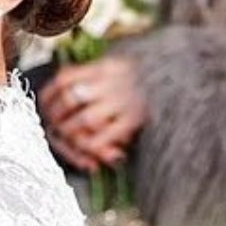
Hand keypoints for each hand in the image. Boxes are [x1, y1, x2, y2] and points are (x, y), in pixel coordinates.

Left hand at [40, 56, 146, 170]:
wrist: (180, 77)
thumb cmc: (143, 79)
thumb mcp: (115, 69)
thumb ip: (88, 78)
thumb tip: (56, 100)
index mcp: (102, 67)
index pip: (62, 80)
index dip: (49, 97)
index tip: (45, 110)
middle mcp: (111, 81)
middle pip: (69, 99)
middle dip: (58, 119)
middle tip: (57, 130)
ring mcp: (124, 100)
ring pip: (86, 120)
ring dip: (74, 136)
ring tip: (75, 145)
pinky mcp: (137, 119)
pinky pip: (108, 137)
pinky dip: (96, 148)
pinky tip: (94, 158)